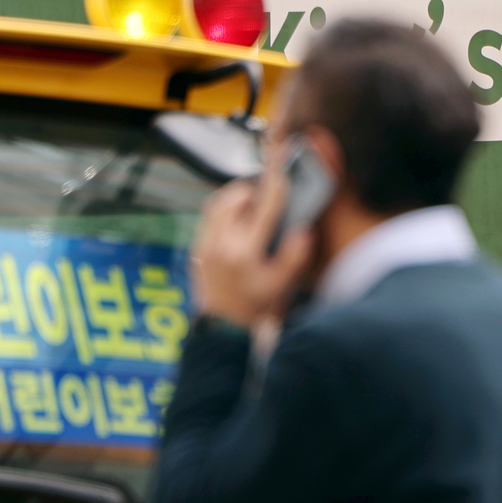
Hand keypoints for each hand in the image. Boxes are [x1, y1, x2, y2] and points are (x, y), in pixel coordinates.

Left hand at [190, 152, 314, 326]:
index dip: (277, 185)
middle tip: (268, 194)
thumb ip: (295, 255)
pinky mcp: (198, 250)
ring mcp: (206, 245)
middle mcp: (221, 243)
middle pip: (235, 197)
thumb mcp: (283, 286)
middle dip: (253, 190)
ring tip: (251, 203)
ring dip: (236, 197)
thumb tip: (303, 230)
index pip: (264, 207)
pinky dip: (223, 211)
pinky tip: (236, 221)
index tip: (284, 171)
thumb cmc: (255, 310)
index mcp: (245, 251)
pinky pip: (208, 218)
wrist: (224, 331)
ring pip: (217, 203)